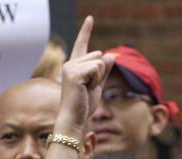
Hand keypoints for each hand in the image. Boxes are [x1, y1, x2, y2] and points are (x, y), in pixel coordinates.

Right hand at [56, 16, 114, 136]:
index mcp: (75, 66)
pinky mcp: (74, 73)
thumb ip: (104, 71)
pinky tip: (86, 89)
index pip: (82, 45)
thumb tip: (110, 55)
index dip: (86, 31)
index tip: (90, 18)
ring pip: (99, 62)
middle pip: (99, 56)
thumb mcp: (97, 86)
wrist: (74, 118)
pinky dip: (96, 80)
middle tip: (89, 88)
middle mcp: (71, 63)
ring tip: (87, 90)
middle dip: (101, 73)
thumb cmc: (84, 105)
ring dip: (99, 78)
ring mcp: (71, 67)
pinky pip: (97, 69)